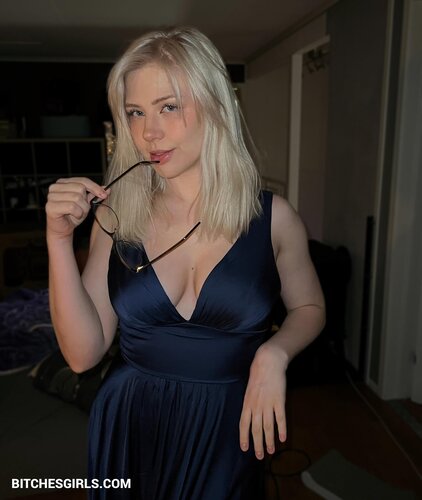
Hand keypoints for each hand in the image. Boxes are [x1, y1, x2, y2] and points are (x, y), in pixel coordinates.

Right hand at [46, 177, 107, 239]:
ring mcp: (51, 196)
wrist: (63, 229)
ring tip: (77, 213)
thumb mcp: (85, 203)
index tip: (104, 194)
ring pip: (76, 197)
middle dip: (86, 201)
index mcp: (62, 183)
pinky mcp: (50, 206)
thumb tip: (107, 188)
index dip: (95, 187)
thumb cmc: (72, 215)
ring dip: (82, 209)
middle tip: (83, 209)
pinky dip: (77, 213)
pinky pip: (72, 207)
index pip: (82, 180)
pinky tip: (74, 216)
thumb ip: (94, 194)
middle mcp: (55, 187)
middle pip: (80, 188)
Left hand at [239, 342, 287, 459]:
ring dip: (269, 441)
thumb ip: (249, 402)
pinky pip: (280, 418)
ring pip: (268, 427)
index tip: (245, 448)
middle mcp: (256, 405)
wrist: (268, 362)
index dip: (244, 437)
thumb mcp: (249, 388)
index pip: (243, 424)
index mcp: (247, 402)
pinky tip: (283, 438)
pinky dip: (281, 429)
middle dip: (257, 444)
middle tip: (259, 456)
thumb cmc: (258, 373)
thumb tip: (249, 415)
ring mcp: (268, 404)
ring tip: (271, 452)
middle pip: (256, 429)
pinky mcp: (279, 401)